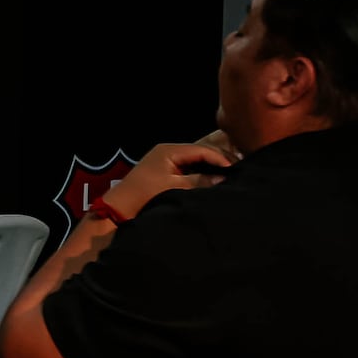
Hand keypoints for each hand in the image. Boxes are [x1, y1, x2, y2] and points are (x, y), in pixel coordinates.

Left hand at [102, 139, 235, 219]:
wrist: (119, 208)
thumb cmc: (145, 195)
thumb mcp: (175, 187)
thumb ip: (200, 181)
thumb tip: (223, 178)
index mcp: (169, 150)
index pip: (202, 150)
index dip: (221, 159)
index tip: (237, 170)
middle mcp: (169, 151)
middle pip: (200, 153)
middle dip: (219, 162)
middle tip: (238, 171)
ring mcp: (167, 161)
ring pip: (196, 161)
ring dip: (211, 168)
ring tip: (230, 176)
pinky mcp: (166, 172)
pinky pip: (189, 169)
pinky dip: (202, 174)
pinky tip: (213, 181)